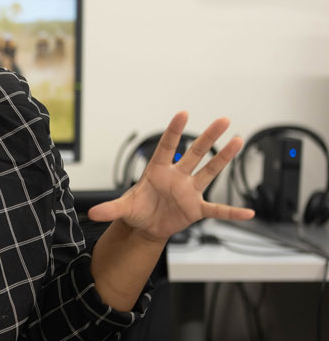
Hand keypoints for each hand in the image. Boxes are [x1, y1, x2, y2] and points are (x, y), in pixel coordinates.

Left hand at [88, 111, 253, 242]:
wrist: (146, 227)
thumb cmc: (137, 210)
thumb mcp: (122, 209)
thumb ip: (110, 209)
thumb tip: (91, 213)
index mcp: (157, 171)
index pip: (166, 147)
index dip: (174, 131)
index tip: (182, 113)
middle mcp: (177, 177)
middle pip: (194, 153)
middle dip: (208, 137)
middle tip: (223, 119)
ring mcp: (189, 191)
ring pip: (208, 171)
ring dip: (223, 158)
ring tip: (238, 140)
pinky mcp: (196, 209)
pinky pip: (217, 210)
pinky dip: (232, 213)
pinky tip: (249, 214)